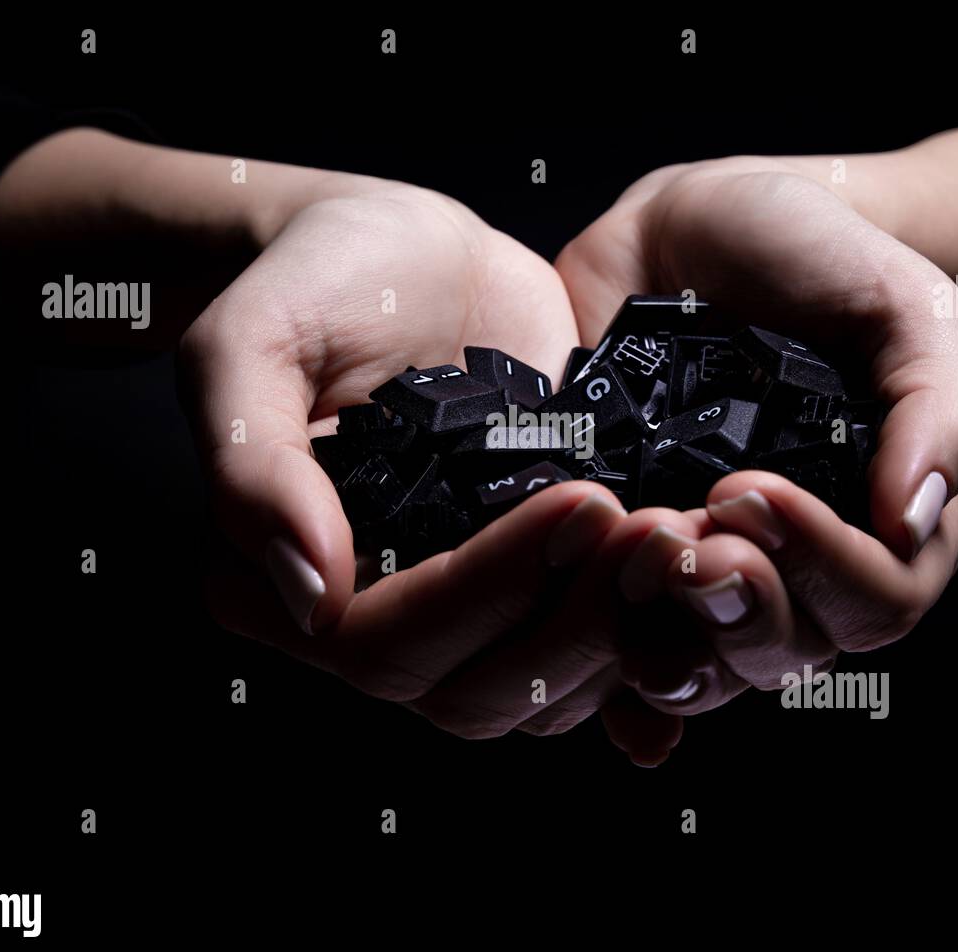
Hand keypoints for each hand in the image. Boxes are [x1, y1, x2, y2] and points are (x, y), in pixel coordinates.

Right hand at [178, 179, 698, 739]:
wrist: (400, 253)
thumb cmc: (311, 284)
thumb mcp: (249, 346)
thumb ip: (255, 467)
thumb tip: (308, 594)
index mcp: (284, 585)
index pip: (384, 645)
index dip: (485, 591)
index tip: (577, 503)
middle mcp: (381, 615)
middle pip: (479, 692)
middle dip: (576, 621)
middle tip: (657, 530)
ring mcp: (468, 603)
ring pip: (547, 689)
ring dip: (628, 632)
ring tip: (689, 538)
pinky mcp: (538, 576)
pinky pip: (594, 649)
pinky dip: (655, 636)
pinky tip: (707, 592)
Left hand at [557, 162, 957, 733]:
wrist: (695, 224)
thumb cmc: (817, 258)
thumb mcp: (904, 307)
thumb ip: (936, 409)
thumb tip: (914, 522)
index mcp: (873, 520)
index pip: (877, 603)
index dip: (822, 569)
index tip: (749, 489)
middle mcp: (789, 562)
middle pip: (783, 651)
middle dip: (736, 605)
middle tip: (683, 530)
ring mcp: (699, 562)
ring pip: (699, 661)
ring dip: (665, 637)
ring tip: (629, 559)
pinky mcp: (618, 549)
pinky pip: (619, 637)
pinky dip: (609, 676)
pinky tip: (596, 687)